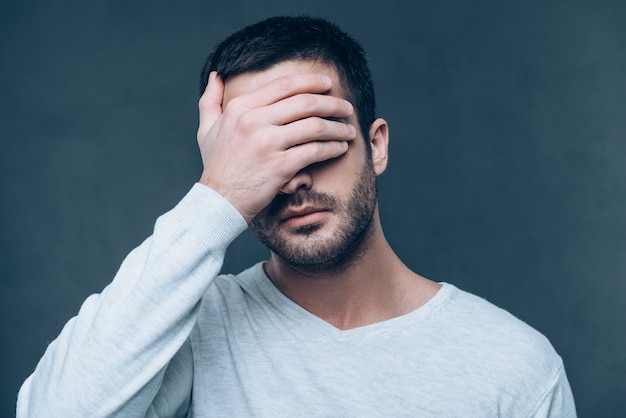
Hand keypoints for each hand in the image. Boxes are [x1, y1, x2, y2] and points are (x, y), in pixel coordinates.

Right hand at [197, 71, 355, 222]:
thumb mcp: (206, 130)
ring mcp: (267, 144)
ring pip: (314, 126)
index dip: (311, 82)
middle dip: (332, 104)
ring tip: (348, 130)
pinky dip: (332, 148)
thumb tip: (216, 76)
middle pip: (305, 103)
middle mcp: (253, 122)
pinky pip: (315, 151)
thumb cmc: (216, 166)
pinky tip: (340, 148)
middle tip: (346, 108)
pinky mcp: (280, 166)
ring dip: (337, 127)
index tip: (328, 84)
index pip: (283, 86)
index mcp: (240, 108)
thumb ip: (210, 101)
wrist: (218, 202)